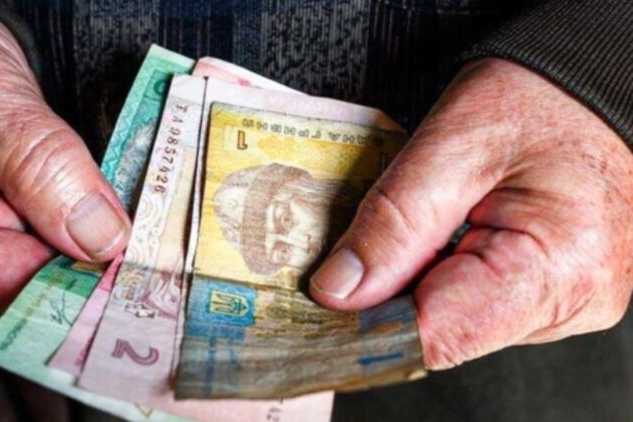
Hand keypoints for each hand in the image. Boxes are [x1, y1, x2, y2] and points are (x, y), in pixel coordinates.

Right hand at [0, 0, 129, 320]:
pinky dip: (82, 227)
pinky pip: (47, 241)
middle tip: (153, 243)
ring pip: (48, 266)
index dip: (82, 289)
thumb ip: (42, 165)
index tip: (137, 268)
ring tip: (136, 221)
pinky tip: (107, 209)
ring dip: (95, 245)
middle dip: (96, 266)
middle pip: (35, 287)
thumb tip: (101, 236)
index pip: (13, 293)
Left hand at [310, 58, 632, 368]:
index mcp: (556, 267)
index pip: (437, 336)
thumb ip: (393, 223)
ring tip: (415, 228)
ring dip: (417, 284)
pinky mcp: (556, 294)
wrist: (593, 86)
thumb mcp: (452, 146)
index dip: (367, 322)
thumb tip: (339, 291)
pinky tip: (441, 239)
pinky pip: (480, 306)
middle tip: (357, 249)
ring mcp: (569, 303)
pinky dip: (445, 278)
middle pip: (444, 333)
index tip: (322, 297)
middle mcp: (574, 302)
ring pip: (458, 322)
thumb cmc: (540, 97)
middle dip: (389, 296)